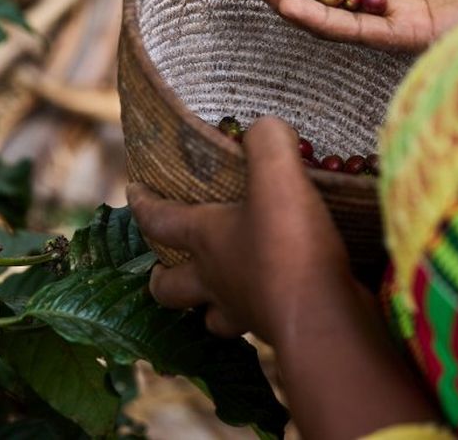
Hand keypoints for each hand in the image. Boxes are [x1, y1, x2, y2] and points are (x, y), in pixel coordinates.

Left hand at [128, 117, 360, 343]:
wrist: (324, 317)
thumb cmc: (288, 245)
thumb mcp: (277, 176)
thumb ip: (268, 142)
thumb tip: (266, 128)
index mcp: (205, 239)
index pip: (158, 218)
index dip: (143, 203)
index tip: (133, 190)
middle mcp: (216, 280)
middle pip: (170, 289)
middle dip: (162, 278)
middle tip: (165, 266)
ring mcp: (245, 311)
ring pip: (212, 317)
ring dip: (208, 306)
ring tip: (219, 291)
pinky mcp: (279, 328)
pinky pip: (259, 323)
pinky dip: (259, 311)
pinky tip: (274, 297)